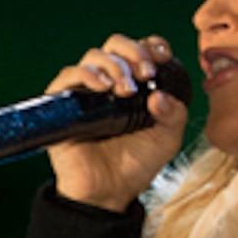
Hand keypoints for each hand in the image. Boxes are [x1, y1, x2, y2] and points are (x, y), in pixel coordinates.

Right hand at [45, 33, 187, 211]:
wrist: (110, 191)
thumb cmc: (138, 163)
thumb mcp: (168, 138)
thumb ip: (174, 114)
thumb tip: (160, 94)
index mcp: (136, 84)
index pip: (140, 50)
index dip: (151, 45)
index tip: (164, 55)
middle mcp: (110, 82)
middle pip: (115, 45)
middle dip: (134, 51)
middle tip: (146, 73)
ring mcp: (86, 91)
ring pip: (93, 56)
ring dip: (114, 65)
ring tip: (127, 89)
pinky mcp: (63, 104)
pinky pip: (67, 76)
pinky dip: (86, 73)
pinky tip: (104, 86)